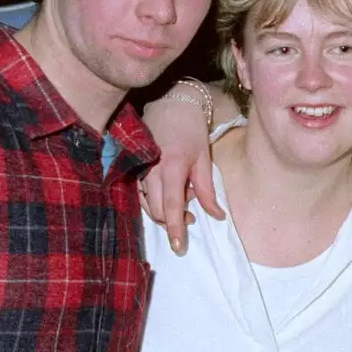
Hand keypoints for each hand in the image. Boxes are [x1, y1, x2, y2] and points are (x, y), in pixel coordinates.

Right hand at [140, 92, 223, 253]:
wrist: (172, 104)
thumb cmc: (192, 131)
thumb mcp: (204, 159)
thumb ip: (208, 190)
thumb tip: (217, 216)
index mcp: (172, 167)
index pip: (172, 206)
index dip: (175, 228)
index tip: (179, 247)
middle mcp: (152, 170)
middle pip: (157, 210)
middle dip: (172, 222)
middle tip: (190, 218)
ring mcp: (140, 170)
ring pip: (148, 204)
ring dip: (164, 213)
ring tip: (183, 204)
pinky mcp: (134, 169)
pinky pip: (142, 195)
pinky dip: (155, 202)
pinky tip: (169, 195)